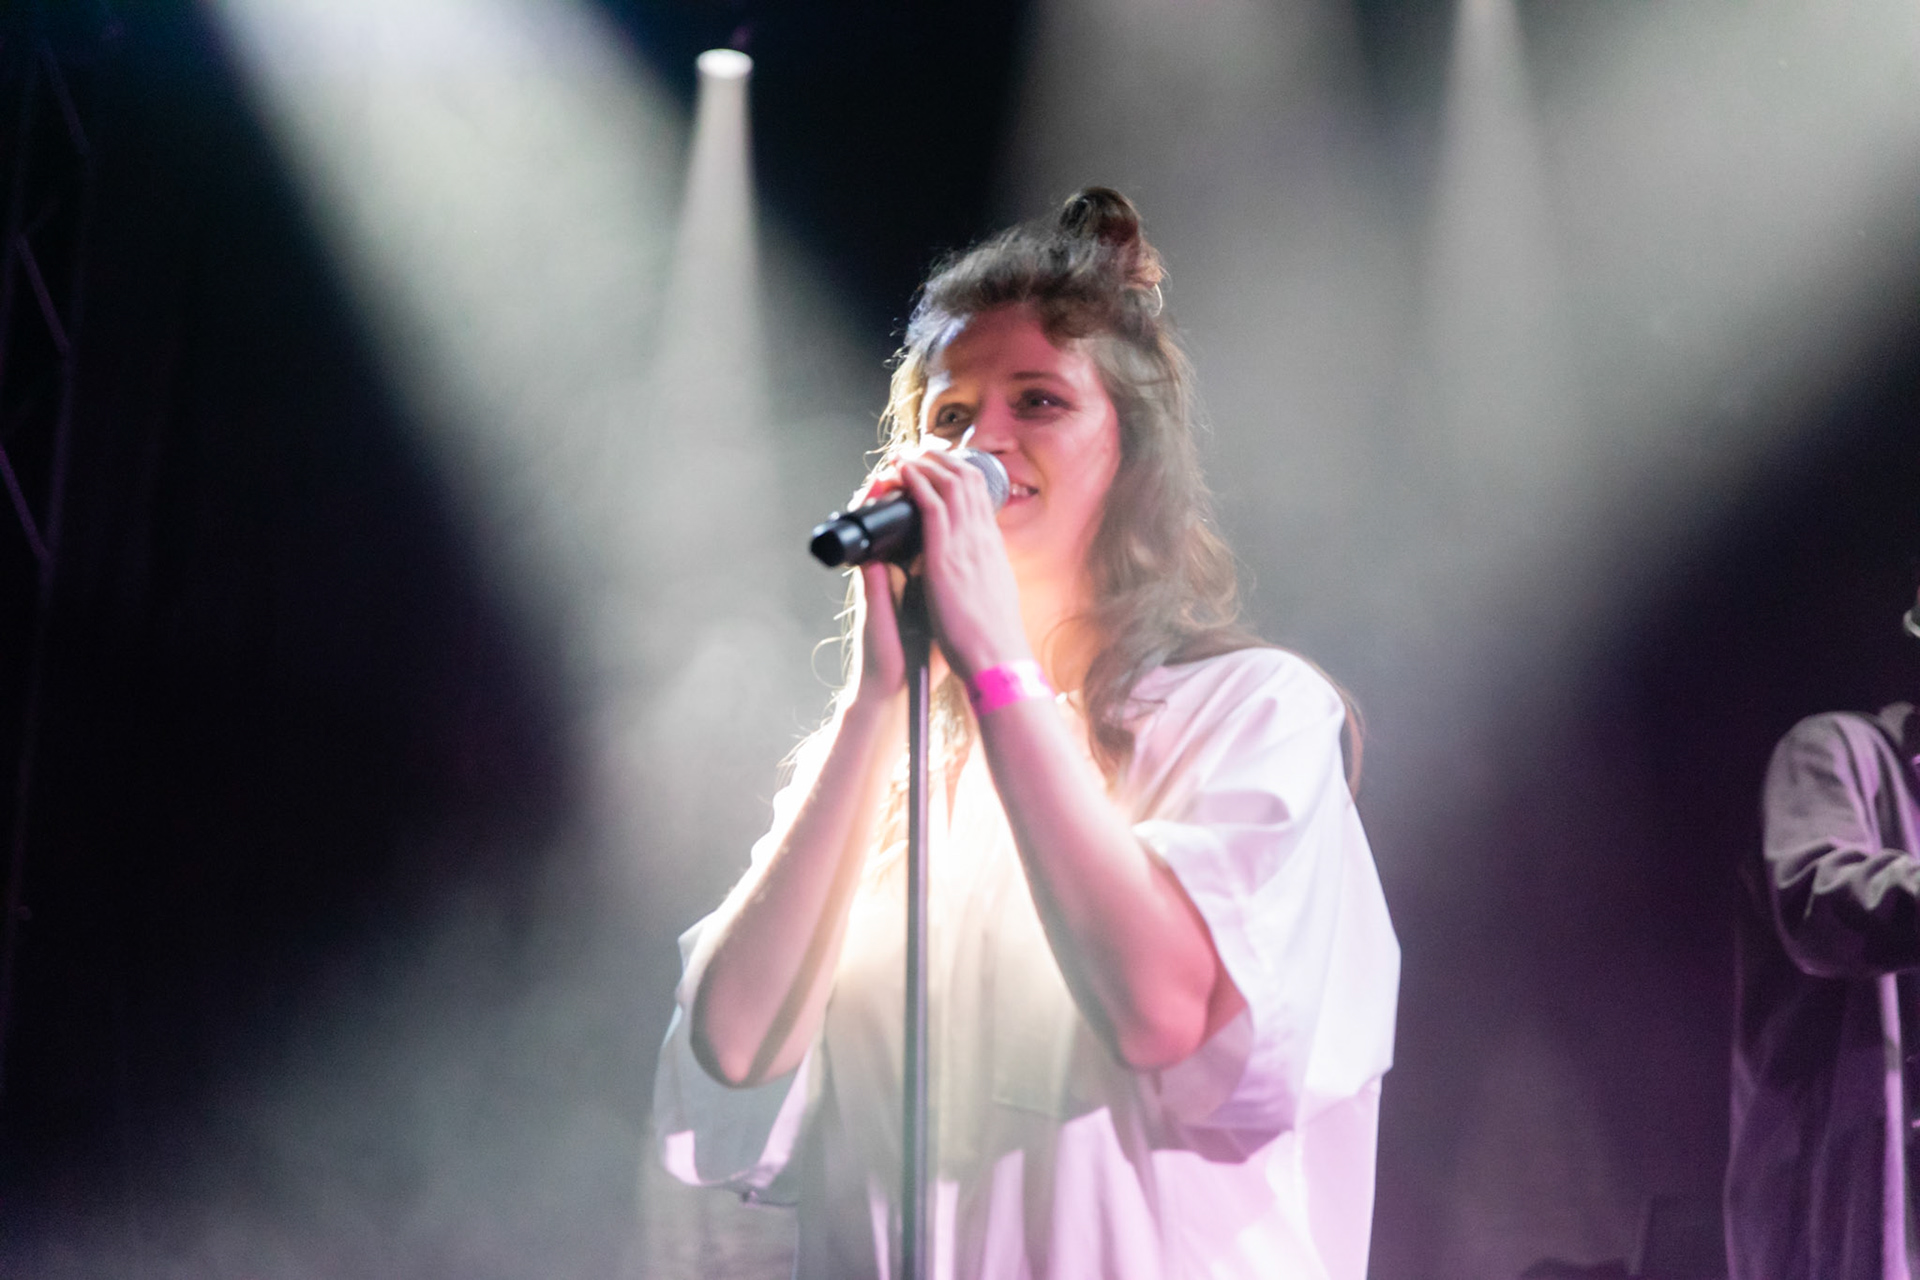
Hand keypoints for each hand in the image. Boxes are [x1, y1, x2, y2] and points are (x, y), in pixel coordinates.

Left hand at [895, 449, 1031, 681]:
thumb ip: (984, 576)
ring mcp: (966, 541)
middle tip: (922, 450)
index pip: (981, 498)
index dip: (962, 475)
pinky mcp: (946, 551)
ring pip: (949, 482)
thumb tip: (981, 570)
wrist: (995, 657)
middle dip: (943, 459)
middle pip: (968, 480)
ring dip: (926, 462)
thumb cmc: (992, 638)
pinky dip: (916, 480)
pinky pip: (931, 501)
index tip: (945, 466)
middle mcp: (983, 538)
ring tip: (906, 453)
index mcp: (992, 549)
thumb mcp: (993, 598)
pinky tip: (903, 471)